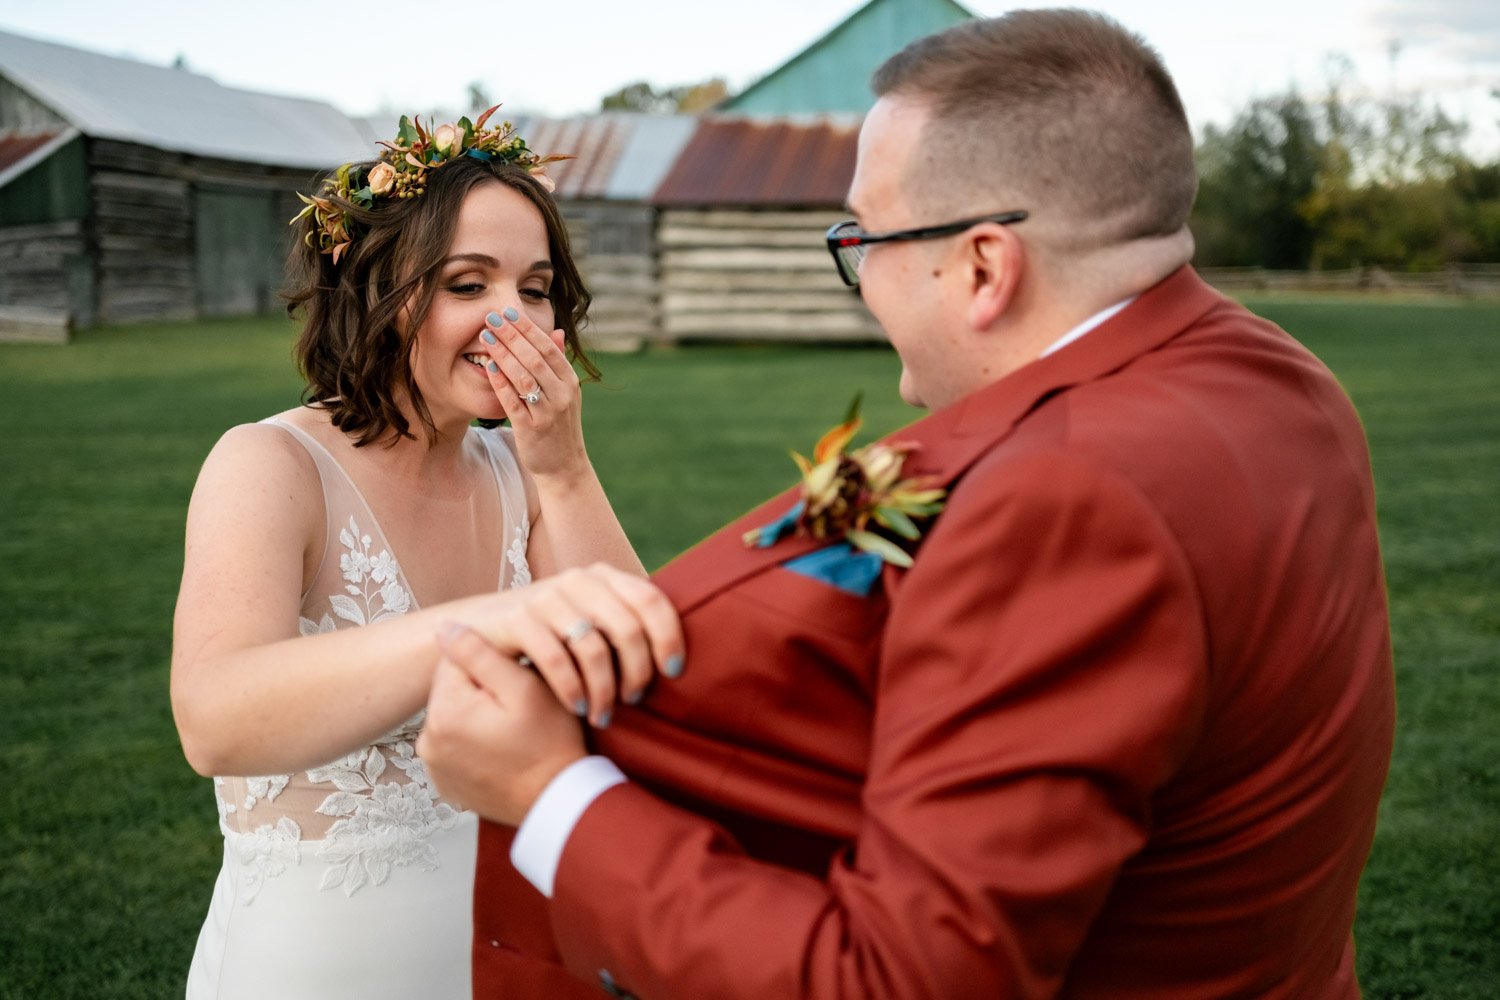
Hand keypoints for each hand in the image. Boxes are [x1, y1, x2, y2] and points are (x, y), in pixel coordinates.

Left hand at [418, 623, 584, 825]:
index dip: (491, 663)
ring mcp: (435, 767)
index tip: (519, 680)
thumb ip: (480, 653)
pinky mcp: (446, 784)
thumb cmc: (550, 744)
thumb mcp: (523, 688)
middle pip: (453, 690)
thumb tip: (444, 628)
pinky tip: (503, 751)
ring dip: (478, 716)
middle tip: (521, 709)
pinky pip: (455, 747)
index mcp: (444, 711)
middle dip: (483, 691)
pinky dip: (475, 744)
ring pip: (454, 717)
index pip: (455, 660)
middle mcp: (428, 741)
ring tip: (514, 732)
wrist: (558, 802)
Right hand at [457, 564, 684, 728]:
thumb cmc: (550, 636)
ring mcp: (546, 597)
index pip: (652, 598)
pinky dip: (572, 689)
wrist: (481, 631)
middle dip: (636, 671)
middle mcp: (578, 580)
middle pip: (627, 627)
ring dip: (604, 688)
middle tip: (633, 700)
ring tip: (604, 714)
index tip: (674, 672)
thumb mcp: (591, 623)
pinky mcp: (517, 619)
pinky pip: (556, 658)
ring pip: (593, 646)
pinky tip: (577, 708)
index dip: (669, 635)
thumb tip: (681, 657)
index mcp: (604, 577)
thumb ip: (626, 626)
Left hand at [478, 307, 585, 480]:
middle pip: (534, 358)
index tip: (508, 311)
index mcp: (570, 382)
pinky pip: (513, 401)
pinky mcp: (531, 429)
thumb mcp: (566, 393)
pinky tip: (489, 366)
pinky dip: (501, 382)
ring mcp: (547, 412)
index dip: (527, 328)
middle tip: (491, 317)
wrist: (564, 466)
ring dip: (503, 353)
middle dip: (511, 335)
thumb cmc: (560, 426)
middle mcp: (562, 395)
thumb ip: (559, 363)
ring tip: (485, 336)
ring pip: (524, 376)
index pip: (548, 347)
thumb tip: (557, 331)